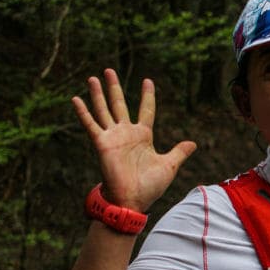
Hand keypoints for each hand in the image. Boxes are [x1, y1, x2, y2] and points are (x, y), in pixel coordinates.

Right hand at [72, 69, 196, 210]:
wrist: (133, 199)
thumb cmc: (149, 186)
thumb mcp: (169, 165)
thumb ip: (179, 152)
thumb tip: (193, 143)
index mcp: (143, 136)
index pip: (146, 110)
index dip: (147, 96)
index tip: (147, 80)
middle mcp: (126, 133)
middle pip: (119, 104)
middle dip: (114, 87)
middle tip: (109, 70)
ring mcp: (113, 137)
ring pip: (104, 110)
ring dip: (98, 94)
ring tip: (93, 78)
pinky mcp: (102, 143)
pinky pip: (91, 125)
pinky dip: (83, 112)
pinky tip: (75, 99)